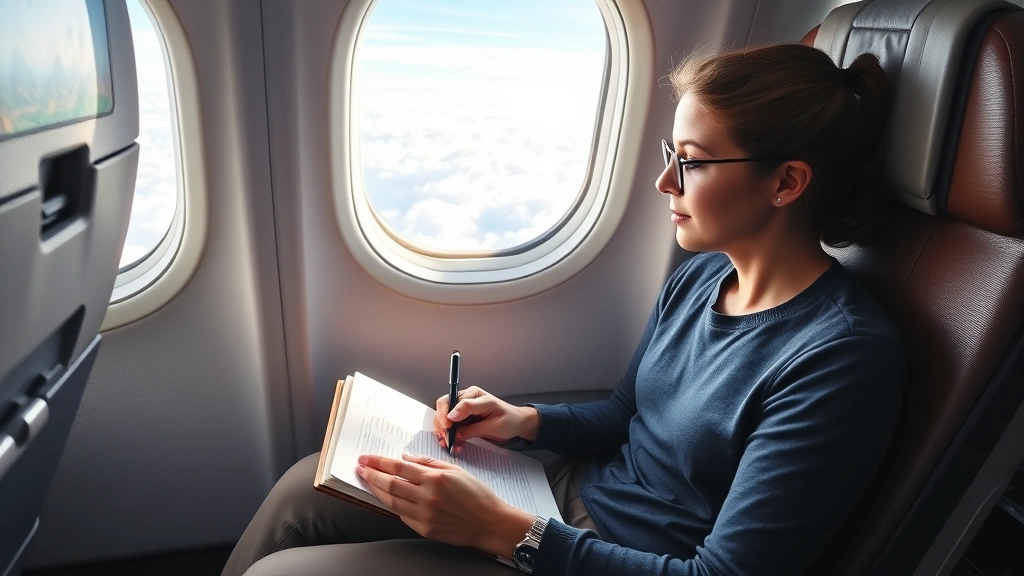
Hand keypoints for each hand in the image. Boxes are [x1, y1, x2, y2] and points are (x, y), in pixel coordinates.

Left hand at [356, 453, 533, 554]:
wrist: (490, 522)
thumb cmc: (477, 495)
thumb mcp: (456, 470)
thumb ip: (429, 464)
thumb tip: (406, 459)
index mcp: (435, 478)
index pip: (399, 467)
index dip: (379, 462)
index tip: (367, 458)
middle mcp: (428, 497)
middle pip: (391, 483)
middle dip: (372, 474)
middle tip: (360, 467)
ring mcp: (425, 515)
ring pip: (392, 500)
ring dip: (376, 490)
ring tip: (366, 481)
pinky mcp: (425, 529)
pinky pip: (402, 515)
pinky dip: (391, 505)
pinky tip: (385, 498)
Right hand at [432, 386, 538, 454]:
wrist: (516, 424)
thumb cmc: (509, 420)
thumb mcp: (493, 423)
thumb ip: (472, 425)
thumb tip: (452, 423)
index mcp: (474, 395)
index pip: (452, 400)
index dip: (446, 414)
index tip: (448, 427)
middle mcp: (466, 399)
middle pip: (443, 408)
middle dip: (442, 424)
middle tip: (447, 439)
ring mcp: (463, 409)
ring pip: (444, 418)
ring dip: (444, 432)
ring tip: (451, 445)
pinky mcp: (463, 419)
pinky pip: (450, 427)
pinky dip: (450, 436)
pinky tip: (455, 445)